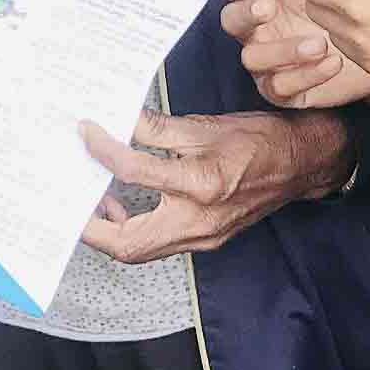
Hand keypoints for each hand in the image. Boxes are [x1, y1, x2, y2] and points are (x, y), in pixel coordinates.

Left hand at [75, 110, 353, 263]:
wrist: (301, 164)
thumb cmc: (259, 140)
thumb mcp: (206, 124)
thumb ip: (157, 126)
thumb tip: (119, 120)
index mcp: (201, 183)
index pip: (135, 172)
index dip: (104, 150)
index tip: (87, 132)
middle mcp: (199, 220)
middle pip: (128, 244)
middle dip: (91, 228)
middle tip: (69, 200)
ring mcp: (202, 236)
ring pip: (141, 250)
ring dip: (110, 232)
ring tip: (93, 199)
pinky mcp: (205, 239)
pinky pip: (159, 243)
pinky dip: (135, 230)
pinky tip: (126, 205)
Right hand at [213, 0, 369, 109]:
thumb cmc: (338, 7)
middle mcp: (254, 28)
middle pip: (231, 20)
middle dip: (245, 13)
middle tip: (268, 7)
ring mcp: (265, 60)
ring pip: (252, 58)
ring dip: (283, 50)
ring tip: (319, 43)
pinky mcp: (282, 90)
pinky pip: (282, 86)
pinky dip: (306, 75)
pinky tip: (333, 62)